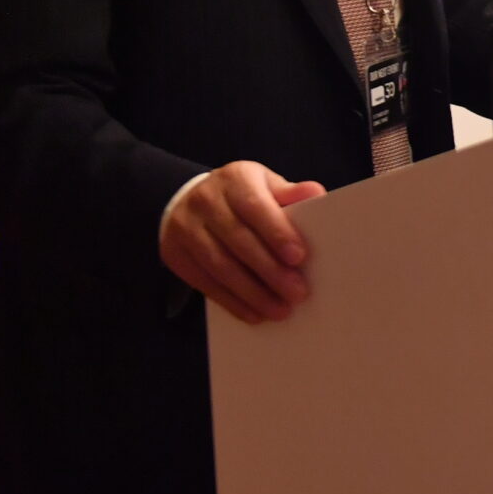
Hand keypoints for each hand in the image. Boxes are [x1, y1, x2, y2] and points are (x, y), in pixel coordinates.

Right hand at [159, 161, 325, 323]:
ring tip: (280, 310)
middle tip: (297, 293)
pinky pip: (205, 283)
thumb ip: (290, 193)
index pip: (255, 207)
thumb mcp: (265, 185)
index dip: (276, 232)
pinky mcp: (176, 255)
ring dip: (252, 293)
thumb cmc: (242, 196)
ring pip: (220, 266)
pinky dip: (232, 302)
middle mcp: (205, 201)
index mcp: (234, 179)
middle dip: (269, 270)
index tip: (299, 258)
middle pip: (238, 240)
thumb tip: (316, 194)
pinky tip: (254, 314)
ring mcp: (186, 229)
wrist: (189, 201)